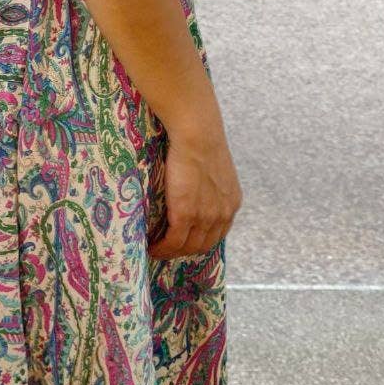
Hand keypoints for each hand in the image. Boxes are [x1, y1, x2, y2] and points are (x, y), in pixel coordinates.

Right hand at [147, 124, 242, 260]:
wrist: (197, 133)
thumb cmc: (201, 139)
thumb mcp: (214, 166)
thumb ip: (210, 183)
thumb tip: (195, 186)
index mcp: (231, 202)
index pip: (217, 234)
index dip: (200, 240)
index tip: (184, 241)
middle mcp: (223, 214)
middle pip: (203, 245)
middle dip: (185, 250)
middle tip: (166, 248)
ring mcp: (205, 216)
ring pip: (187, 247)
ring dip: (170, 252)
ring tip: (155, 249)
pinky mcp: (186, 214)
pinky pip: (173, 242)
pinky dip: (161, 248)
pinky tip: (152, 246)